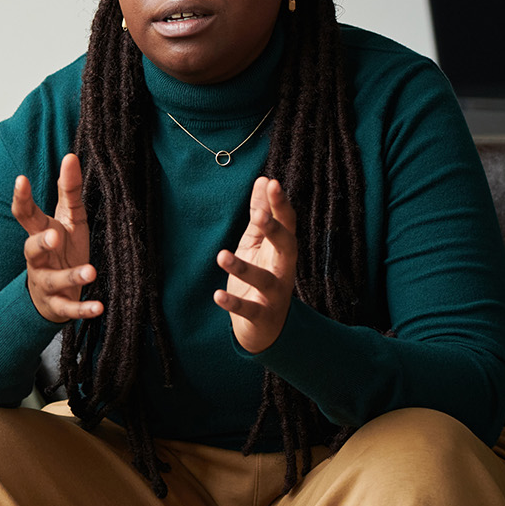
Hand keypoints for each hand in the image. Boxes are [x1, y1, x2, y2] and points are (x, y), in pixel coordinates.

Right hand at [12, 153, 102, 322]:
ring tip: (90, 272)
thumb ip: (68, 190)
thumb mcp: (68, 219)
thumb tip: (71, 156)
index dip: (21, 198)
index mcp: (40, 233)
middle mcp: (38, 258)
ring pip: (53, 279)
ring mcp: (46, 282)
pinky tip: (99, 307)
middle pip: (31, 249)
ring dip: (71, 276)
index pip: (25, 215)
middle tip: (52, 234)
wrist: (51, 295)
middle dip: (40, 243)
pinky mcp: (58, 305)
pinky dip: (83, 310)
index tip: (21, 179)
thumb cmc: (62, 250)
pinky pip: (69, 309)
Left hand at [214, 176, 297, 353]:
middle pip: (287, 247)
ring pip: (265, 279)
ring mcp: (275, 294)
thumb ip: (261, 213)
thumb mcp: (258, 243)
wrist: (266, 326)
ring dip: (244, 267)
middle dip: (275, 230)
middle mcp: (284, 269)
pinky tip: (217, 295)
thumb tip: (264, 179)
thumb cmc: (262, 274)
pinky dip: (234, 303)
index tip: (272, 183)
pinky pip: (248, 309)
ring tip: (221, 255)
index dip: (280, 204)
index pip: (287, 223)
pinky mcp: (261, 314)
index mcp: (283, 249)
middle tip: (259, 215)